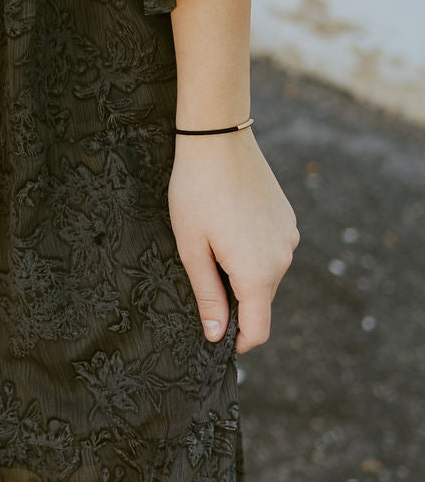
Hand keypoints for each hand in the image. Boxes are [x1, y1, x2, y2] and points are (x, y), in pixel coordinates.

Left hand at [167, 129, 299, 354]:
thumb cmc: (195, 193)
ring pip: (266, 274)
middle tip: (201, 274)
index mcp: (258, 273)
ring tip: (211, 242)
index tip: (216, 338)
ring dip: (242, 272)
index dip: (238, 342)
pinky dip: (252, 250)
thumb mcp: (192, 248)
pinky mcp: (287, 218)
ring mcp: (288, 236)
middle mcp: (282, 259)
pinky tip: (228, 224)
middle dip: (235, 301)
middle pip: (260, 301)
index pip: (258, 330)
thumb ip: (208, 295)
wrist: (217, 139)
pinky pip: (271, 249)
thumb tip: (216, 335)